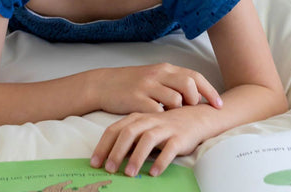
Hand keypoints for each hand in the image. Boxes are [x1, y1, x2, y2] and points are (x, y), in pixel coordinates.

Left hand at [90, 105, 212, 177]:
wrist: (195, 117)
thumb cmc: (165, 126)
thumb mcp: (144, 127)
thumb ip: (129, 138)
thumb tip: (108, 157)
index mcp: (137, 118)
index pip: (115, 129)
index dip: (103, 145)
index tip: (94, 162)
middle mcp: (149, 121)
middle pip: (129, 132)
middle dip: (117, 151)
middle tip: (109, 168)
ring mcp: (164, 128)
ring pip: (147, 139)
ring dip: (136, 156)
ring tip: (129, 173)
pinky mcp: (180, 137)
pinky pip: (169, 149)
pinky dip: (161, 161)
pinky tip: (154, 173)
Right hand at [93, 63, 221, 114]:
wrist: (104, 84)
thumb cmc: (132, 83)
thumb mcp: (154, 77)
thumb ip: (172, 83)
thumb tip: (195, 97)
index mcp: (165, 68)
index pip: (194, 76)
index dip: (209, 91)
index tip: (219, 105)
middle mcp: (158, 74)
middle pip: (189, 85)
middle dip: (195, 101)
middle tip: (190, 111)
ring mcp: (147, 86)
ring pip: (175, 99)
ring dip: (178, 111)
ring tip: (171, 116)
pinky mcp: (137, 99)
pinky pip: (158, 111)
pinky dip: (161, 118)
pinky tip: (157, 121)